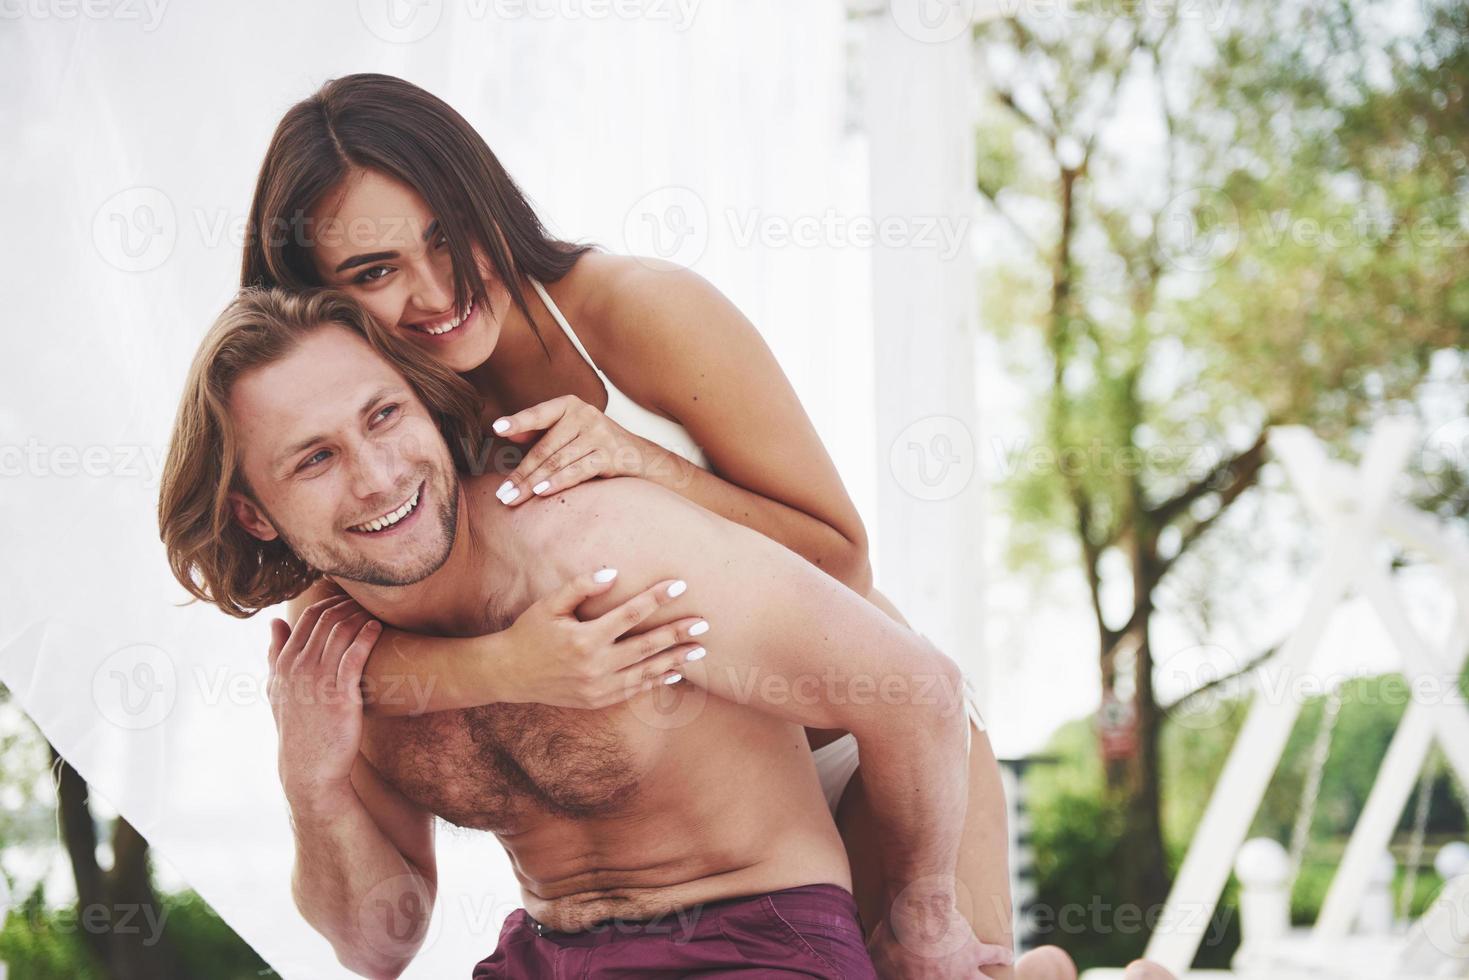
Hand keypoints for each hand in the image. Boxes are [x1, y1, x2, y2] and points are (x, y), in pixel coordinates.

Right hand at [267, 595, 381, 801]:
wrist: (310, 768)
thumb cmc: (298, 728)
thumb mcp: (277, 689)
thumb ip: (275, 654)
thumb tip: (274, 622)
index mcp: (284, 665)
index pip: (307, 619)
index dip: (329, 602)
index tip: (348, 597)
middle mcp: (299, 669)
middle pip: (326, 621)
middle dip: (348, 605)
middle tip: (368, 600)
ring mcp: (318, 682)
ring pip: (340, 634)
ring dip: (359, 617)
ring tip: (376, 611)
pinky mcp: (340, 696)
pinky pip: (354, 656)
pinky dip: (367, 637)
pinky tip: (377, 629)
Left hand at [490, 394, 665, 504]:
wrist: (640, 458)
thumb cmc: (595, 445)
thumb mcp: (568, 433)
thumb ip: (540, 432)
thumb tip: (509, 434)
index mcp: (569, 405)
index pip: (538, 414)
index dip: (518, 421)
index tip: (497, 428)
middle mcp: (584, 415)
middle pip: (545, 447)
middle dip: (521, 473)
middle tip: (502, 494)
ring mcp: (599, 434)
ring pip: (558, 460)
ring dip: (533, 482)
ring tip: (515, 498)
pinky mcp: (611, 454)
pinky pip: (579, 470)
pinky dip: (559, 482)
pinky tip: (543, 492)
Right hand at [496, 568, 708, 707]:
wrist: (509, 674)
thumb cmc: (530, 632)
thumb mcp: (549, 604)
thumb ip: (580, 586)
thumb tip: (612, 571)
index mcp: (584, 639)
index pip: (630, 614)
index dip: (656, 598)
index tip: (680, 585)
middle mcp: (595, 666)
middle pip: (646, 646)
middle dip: (677, 634)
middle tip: (704, 623)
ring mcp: (598, 688)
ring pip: (645, 672)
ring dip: (674, 660)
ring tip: (700, 649)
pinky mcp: (597, 701)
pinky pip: (633, 690)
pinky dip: (656, 681)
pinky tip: (675, 672)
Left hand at [867, 892, 1013, 978]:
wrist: (916, 911)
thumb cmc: (893, 931)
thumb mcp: (875, 953)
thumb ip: (875, 966)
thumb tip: (863, 968)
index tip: (930, 978)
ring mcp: (963, 970)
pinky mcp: (974, 950)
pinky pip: (995, 954)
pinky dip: (1003, 955)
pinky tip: (1009, 957)